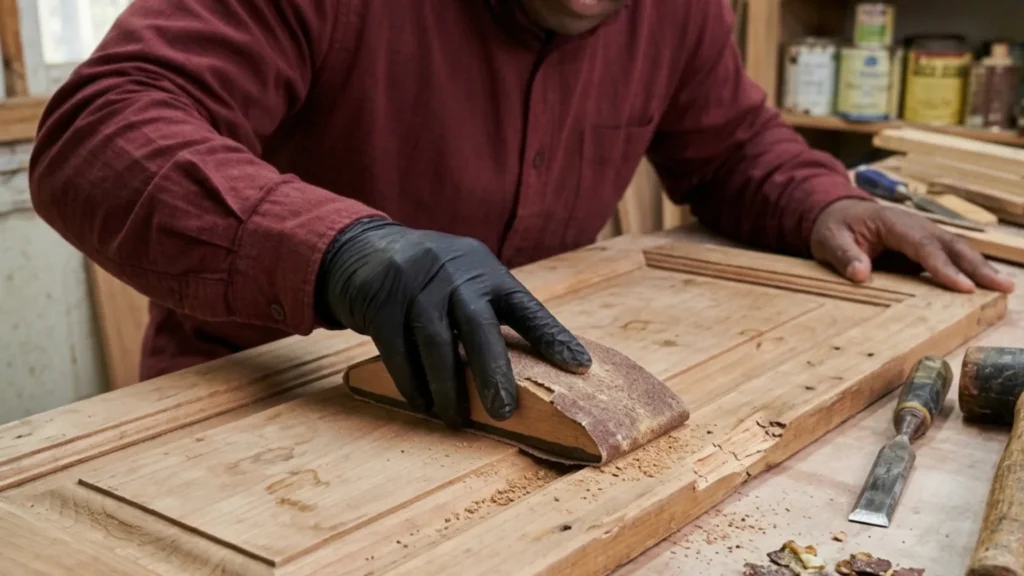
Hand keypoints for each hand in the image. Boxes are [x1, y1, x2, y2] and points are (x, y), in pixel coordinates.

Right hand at [316, 217, 591, 426]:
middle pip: (478, 325)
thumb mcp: (466, 282)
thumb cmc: (431, 281)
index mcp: (486, 271)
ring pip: (435, 341)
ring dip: (446, 387)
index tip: (579, 366)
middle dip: (493, 371)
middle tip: (505, 412)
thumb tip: (532, 369)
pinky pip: (397, 348)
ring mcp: (416, 283)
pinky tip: (422, 404)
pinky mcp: (382, 299)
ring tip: (455, 418)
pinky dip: (411, 382)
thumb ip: (492, 313)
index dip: (552, 337)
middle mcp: (455, 272)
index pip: (525, 307)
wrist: (364, 250)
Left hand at [810, 199, 1014, 292]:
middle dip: (977, 266)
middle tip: (1003, 286)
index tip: (964, 287)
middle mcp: (915, 226)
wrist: (836, 214)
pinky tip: (984, 285)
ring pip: (957, 250)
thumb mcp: (829, 241)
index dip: (944, 267)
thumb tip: (860, 274)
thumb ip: (844, 256)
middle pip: (951, 245)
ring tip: (1005, 287)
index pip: (923, 246)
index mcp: (894, 223)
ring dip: (980, 268)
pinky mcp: (923, 246)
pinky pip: (950, 256)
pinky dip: (968, 269)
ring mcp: (923, 234)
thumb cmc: (834, 227)